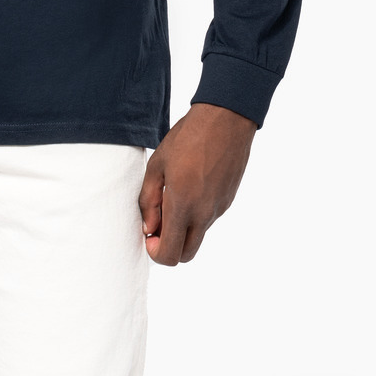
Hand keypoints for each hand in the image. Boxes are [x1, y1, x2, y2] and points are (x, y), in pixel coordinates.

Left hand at [139, 103, 255, 264]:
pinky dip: (196, 217)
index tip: (149, 234)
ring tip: (172, 200)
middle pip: (186, 254)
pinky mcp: (227, 200)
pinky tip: (189, 190)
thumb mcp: (156, 167)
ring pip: (198, 236)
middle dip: (169, 248)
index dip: (156, 252)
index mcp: (183, 206)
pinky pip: (208, 220)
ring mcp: (219, 208)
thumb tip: (148, 229)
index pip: (170, 254)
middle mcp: (204, 213)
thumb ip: (149, 202)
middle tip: (158, 225)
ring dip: (183, 230)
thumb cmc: (187, 139)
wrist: (226, 120)